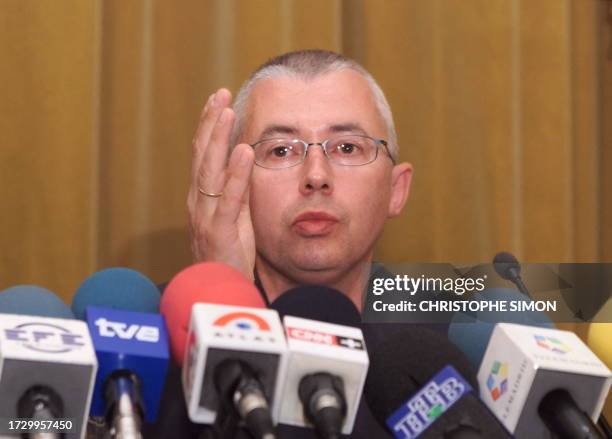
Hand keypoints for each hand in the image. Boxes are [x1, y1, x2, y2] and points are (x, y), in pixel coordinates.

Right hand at [187, 89, 255, 279]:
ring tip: (226, 111)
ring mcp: (206, 216)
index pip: (203, 155)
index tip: (218, 100)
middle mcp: (198, 202)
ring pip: (209, 170)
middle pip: (202, 155)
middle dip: (210, 123)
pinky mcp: (220, 231)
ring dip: (218, 139)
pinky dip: (235, 173)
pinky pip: (228, 198)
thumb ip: (237, 189)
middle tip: (219, 93)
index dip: (209, 127)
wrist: (221, 291)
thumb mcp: (235, 215)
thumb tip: (246, 158)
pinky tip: (244, 151)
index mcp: (202, 197)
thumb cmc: (230, 253)